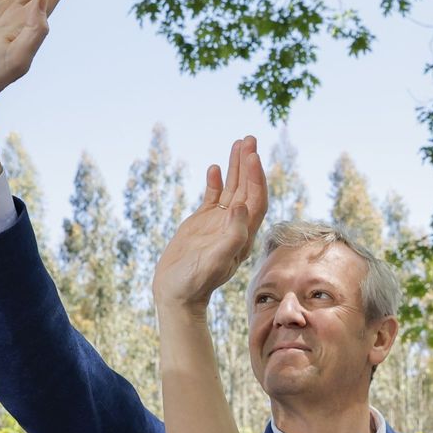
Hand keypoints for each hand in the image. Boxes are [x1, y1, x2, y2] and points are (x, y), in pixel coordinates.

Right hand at [152, 137, 266, 312]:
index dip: (256, 177)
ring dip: (236, 166)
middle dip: (249, 164)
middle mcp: (235, 225)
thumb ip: (232, 235)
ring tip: (239, 143)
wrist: (176, 293)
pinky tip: (215, 167)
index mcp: (243, 234)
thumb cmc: (196, 282)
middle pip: (247, 188)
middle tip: (250, 139)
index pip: (255, 199)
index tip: (252, 156)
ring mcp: (219, 223)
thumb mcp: (216, 260)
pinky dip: (215, 182)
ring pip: (232, 189)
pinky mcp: (202, 223)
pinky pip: (213, 198)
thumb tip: (243, 206)